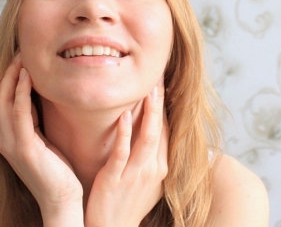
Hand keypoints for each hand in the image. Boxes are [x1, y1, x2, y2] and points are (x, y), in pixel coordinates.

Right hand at [0, 56, 83, 224]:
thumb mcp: (43, 139)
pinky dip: (22, 92)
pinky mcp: (23, 148)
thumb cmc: (57, 170)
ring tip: (23, 57)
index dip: (10, 79)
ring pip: (6, 101)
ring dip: (13, 77)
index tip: (21, 58)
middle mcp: (3, 139)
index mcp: (8, 137)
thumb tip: (41, 96)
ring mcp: (10, 143)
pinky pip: (20, 112)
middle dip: (9, 73)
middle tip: (20, 52)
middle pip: (0, 97)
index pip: (4, 101)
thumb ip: (36, 120)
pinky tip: (28, 76)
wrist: (61, 199)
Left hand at [85, 81, 167, 226]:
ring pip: (146, 138)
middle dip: (159, 102)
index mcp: (160, 167)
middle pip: (159, 129)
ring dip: (148, 113)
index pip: (165, 131)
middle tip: (158, 77)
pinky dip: (124, 133)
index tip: (162, 85)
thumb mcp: (147, 181)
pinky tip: (122, 116)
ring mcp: (135, 174)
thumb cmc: (127, 203)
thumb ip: (151, 157)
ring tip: (148, 90)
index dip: (164, 107)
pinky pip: (122, 152)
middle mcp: (153, 169)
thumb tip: (152, 134)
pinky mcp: (116, 178)